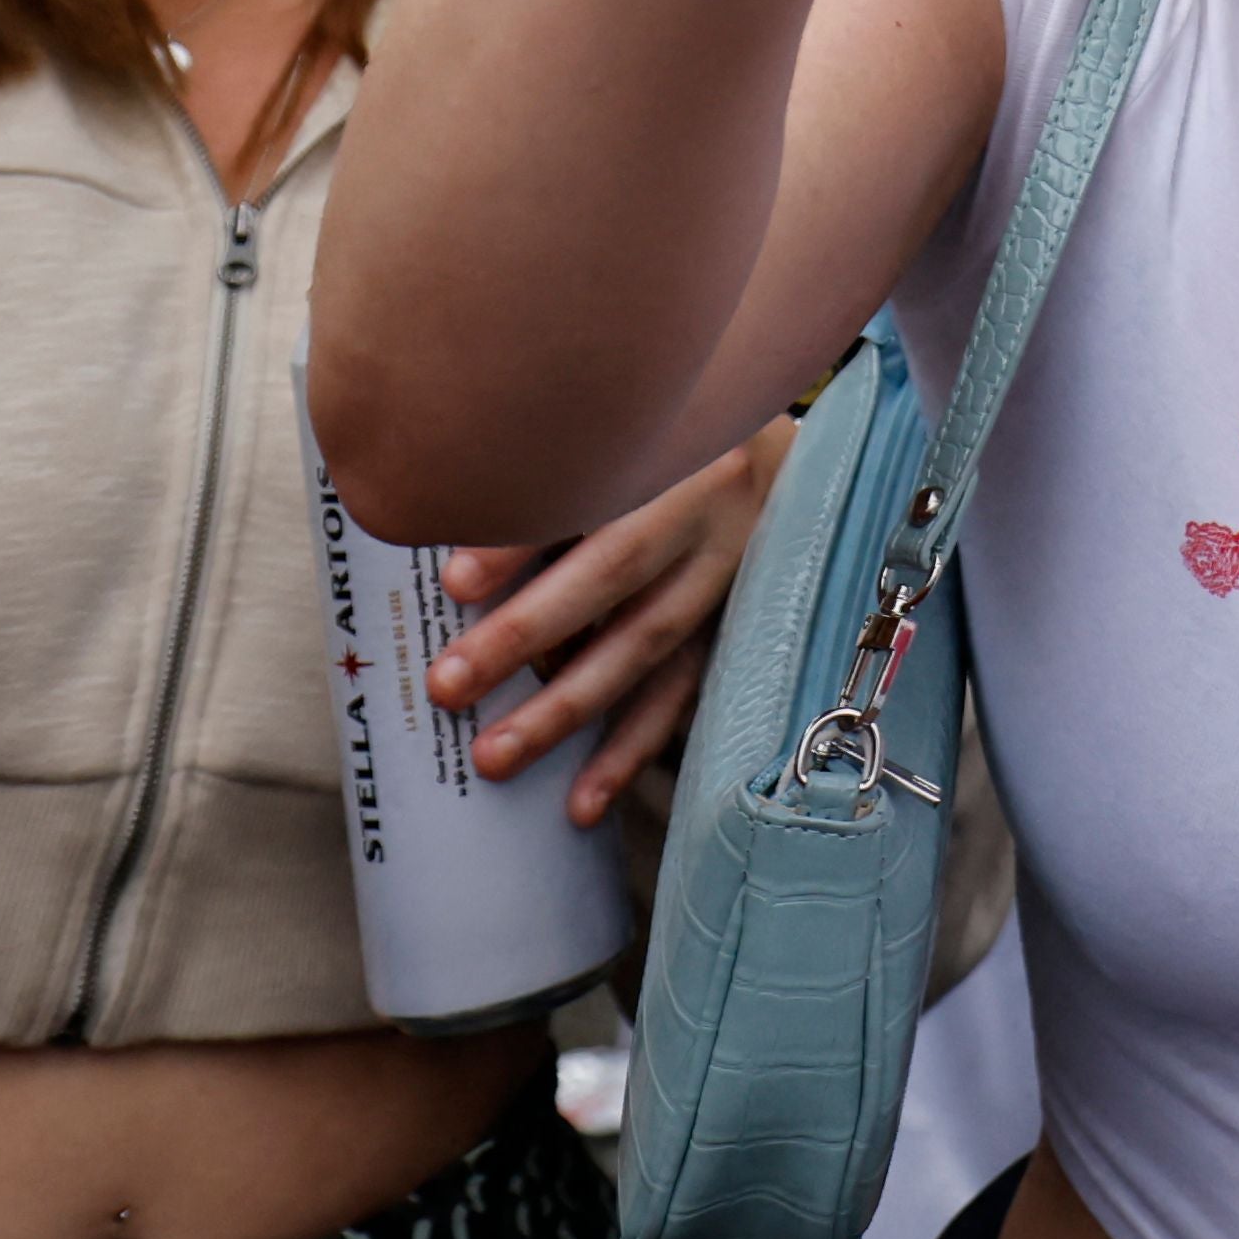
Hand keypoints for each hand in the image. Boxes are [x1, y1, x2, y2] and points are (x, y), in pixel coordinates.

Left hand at [428, 416, 793, 821]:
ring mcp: (732, 564)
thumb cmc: (671, 441)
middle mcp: (708, 497)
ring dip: (568, 707)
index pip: (591, 488)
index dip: (523, 537)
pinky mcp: (739, 621)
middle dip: (525, 633)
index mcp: (670, 438)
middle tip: (449, 687)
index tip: (455, 582)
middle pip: (614, 569)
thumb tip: (451, 559)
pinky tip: (584, 799)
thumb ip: (553, 481)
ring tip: (496, 758)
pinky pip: (684, 691)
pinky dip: (632, 747)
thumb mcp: (624, 440)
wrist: (790, 455)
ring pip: (646, 642)